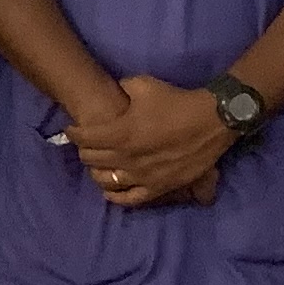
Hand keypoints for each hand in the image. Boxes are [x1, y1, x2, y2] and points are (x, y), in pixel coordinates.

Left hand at [66, 76, 232, 209]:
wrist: (211, 121)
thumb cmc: (176, 102)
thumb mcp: (143, 85)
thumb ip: (121, 88)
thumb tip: (115, 93)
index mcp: (120, 133)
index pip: (84, 137)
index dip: (74, 133)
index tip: (72, 129)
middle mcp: (127, 158)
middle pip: (92, 159)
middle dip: (84, 150)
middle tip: (85, 144)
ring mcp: (142, 176)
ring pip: (107, 180)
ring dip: (96, 171)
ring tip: (97, 164)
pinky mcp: (158, 187)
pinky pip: (131, 199)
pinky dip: (116, 197)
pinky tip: (109, 192)